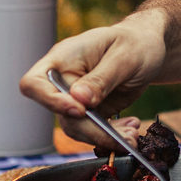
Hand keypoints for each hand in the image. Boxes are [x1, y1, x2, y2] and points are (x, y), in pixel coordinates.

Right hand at [20, 15, 167, 143]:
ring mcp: (76, 99)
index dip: (50, 101)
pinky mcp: (90, 112)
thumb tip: (79, 99)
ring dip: (104, 137)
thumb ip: (101, 78)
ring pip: (77, 129)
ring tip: (133, 135)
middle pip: (61, 115)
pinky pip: (93, 132)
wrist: (146, 48)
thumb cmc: (133, 43)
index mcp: (64, 58)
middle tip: (125, 136)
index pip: (35, 83)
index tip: (80, 110)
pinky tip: (131, 129)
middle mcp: (64, 80)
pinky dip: (112, 136)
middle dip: (92, 130)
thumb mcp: (124, 56)